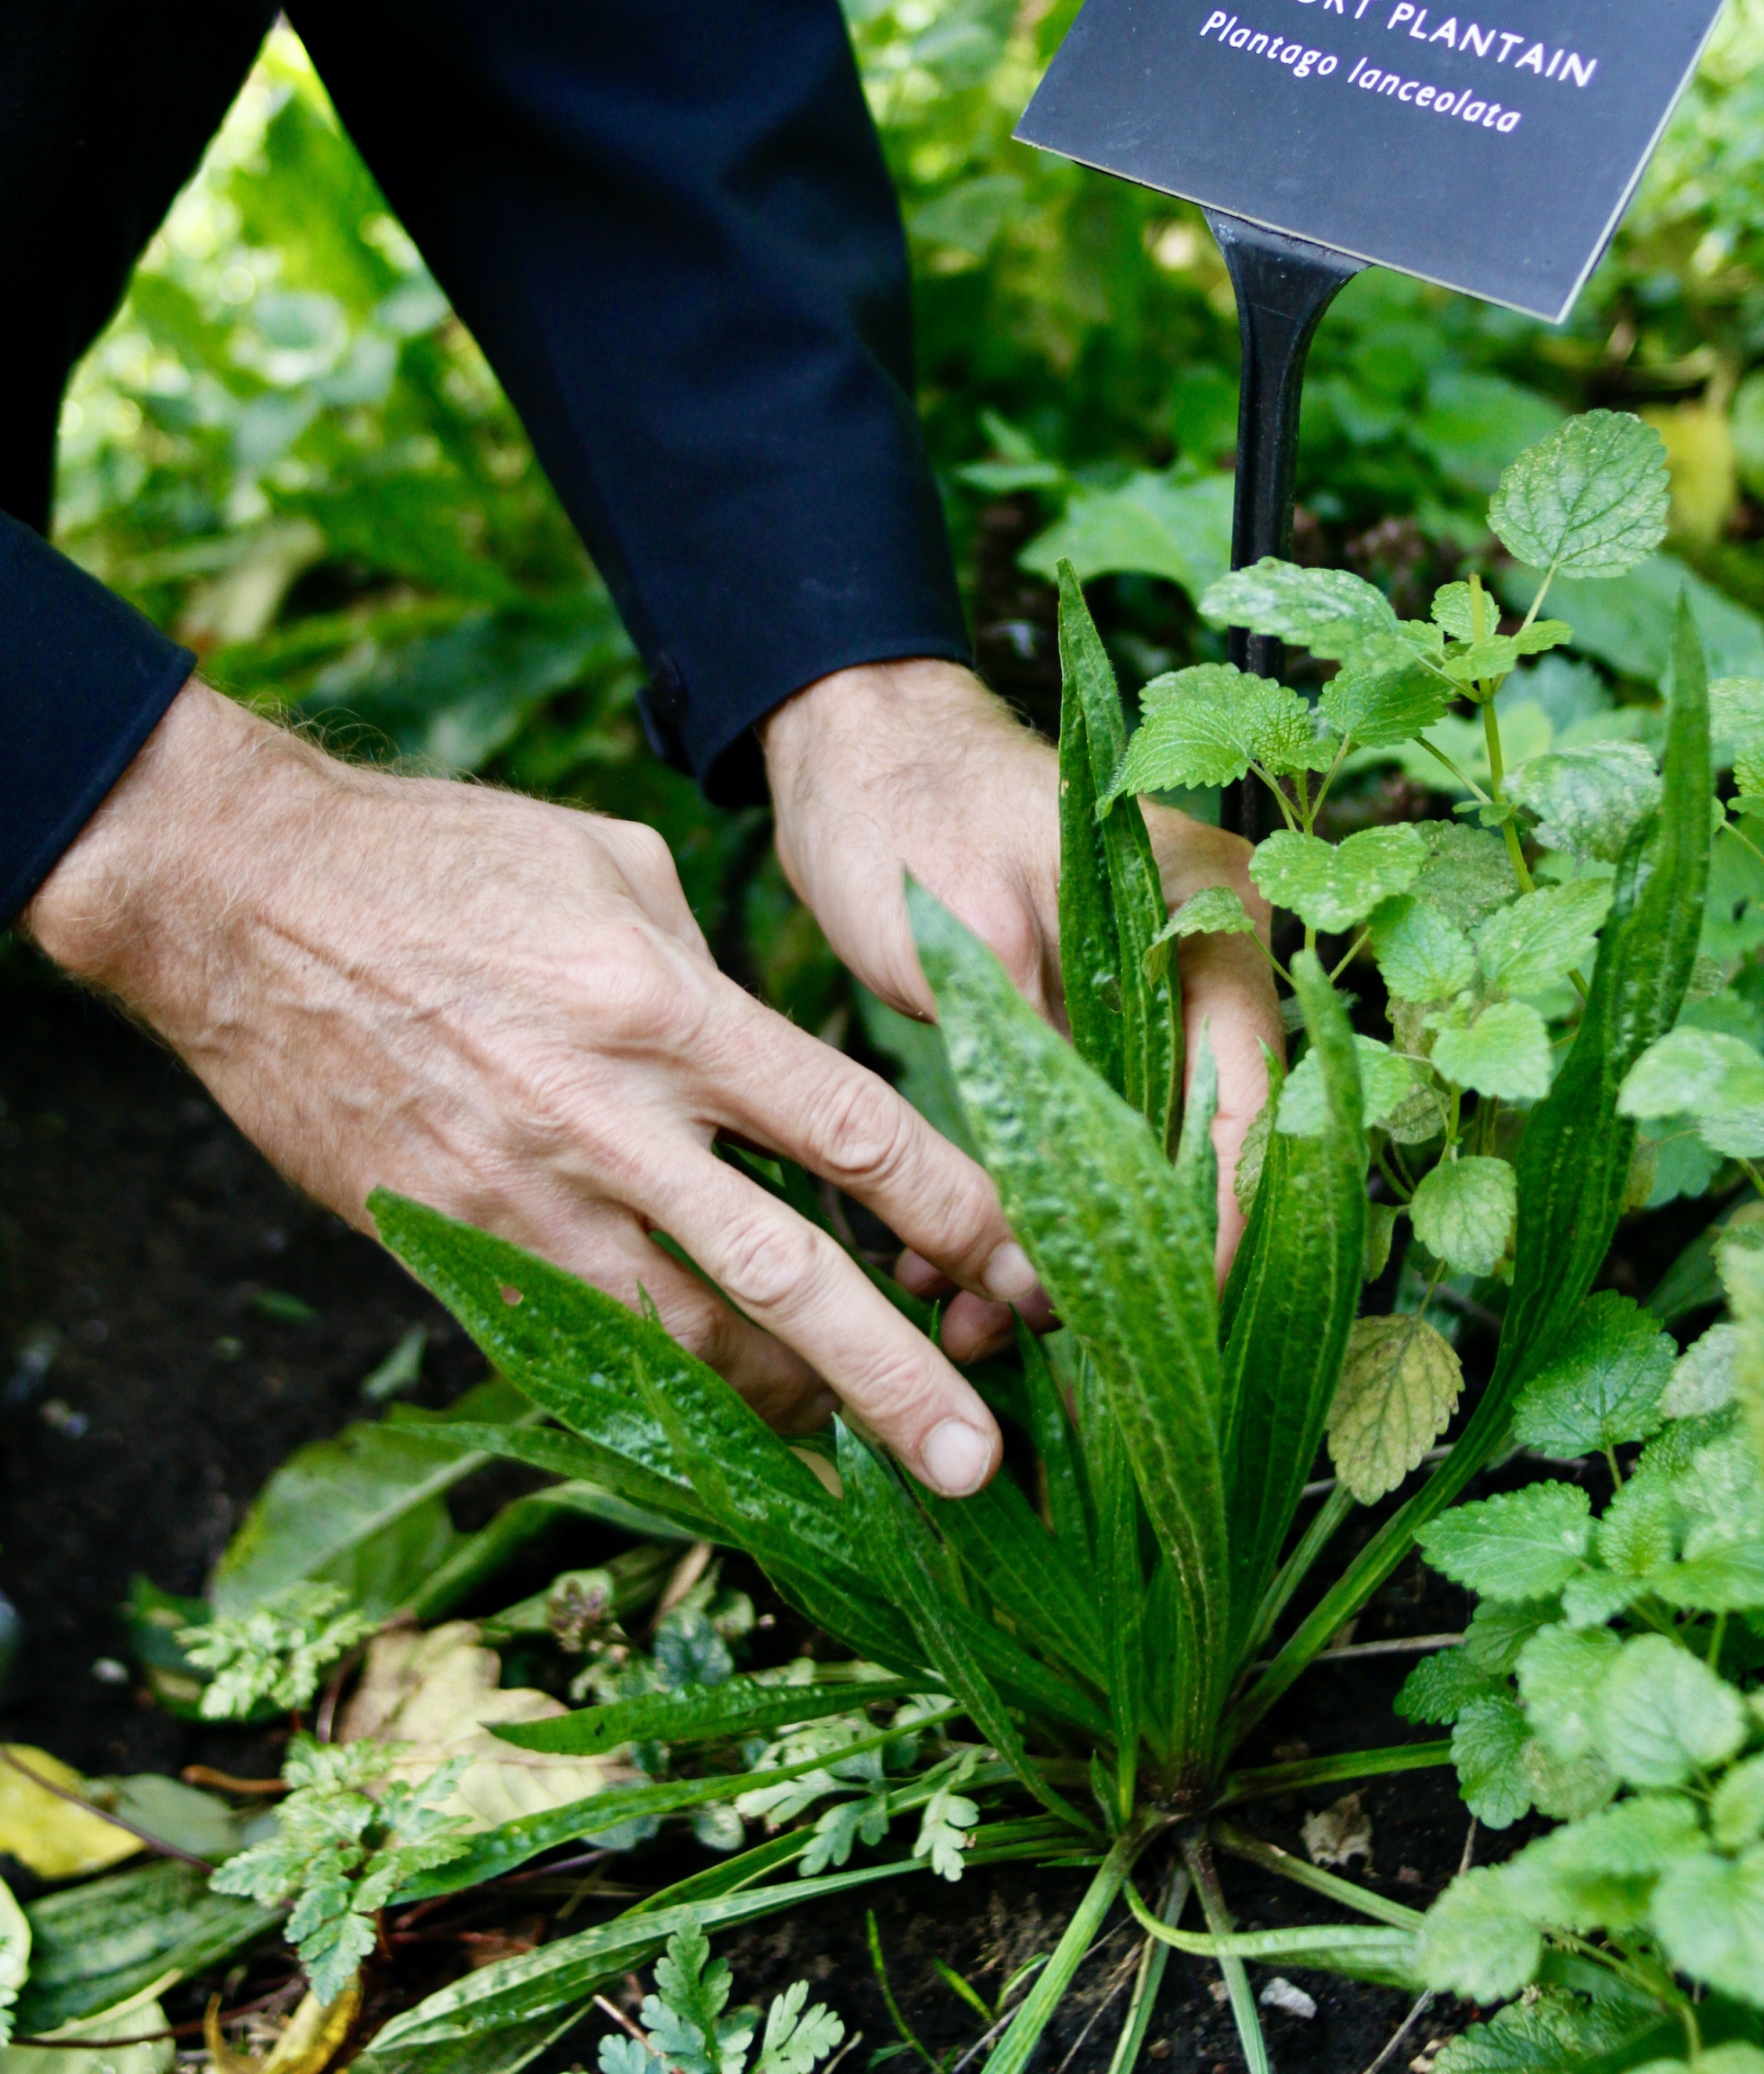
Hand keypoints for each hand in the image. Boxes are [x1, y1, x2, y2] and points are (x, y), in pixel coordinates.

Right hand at [24, 680, 1038, 1495]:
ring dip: (779, 1411)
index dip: (956, 1214)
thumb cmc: (446, 859)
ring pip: (677, 1345)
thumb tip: (777, 1063)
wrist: (246, 902)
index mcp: (669, 1009)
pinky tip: (707, 1427)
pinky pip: (572, 1346)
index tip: (1030, 1277)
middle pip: (782, 1274)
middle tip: (977, 1465)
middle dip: (890, 1380)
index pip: (851, 1132)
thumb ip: (714, 982)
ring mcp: (521, 1199)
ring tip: (856, 1457)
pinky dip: (651, 1393)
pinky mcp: (448, 1245)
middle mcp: (608, 1120)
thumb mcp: (616, 870)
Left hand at [761, 659, 1282, 1306]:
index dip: (1220, 1223)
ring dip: (1064, 1243)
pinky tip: (946, 1268)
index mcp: (1205, 917)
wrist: (845, 739)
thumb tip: (1072, 1224)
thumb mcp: (969, 940)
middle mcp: (1199, 955)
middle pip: (1205, 1141)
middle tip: (1061, 1355)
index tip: (1171, 1320)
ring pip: (1136, 1150)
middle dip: (1132, 1258)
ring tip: (973, 1326)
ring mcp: (1144, 987)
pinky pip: (1080, 1127)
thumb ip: (1039, 1068)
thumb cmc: (902, 806)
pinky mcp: (1082, 1013)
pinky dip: (1023, 1195)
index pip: (1248, 1100)